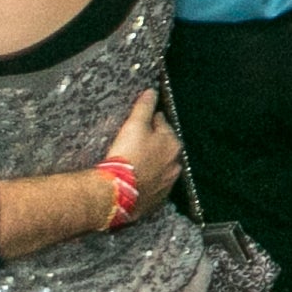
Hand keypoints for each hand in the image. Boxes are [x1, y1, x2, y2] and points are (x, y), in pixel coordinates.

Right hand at [100, 89, 179, 212]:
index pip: (163, 126)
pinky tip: (136, 181)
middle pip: (164, 148)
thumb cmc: (127, 156)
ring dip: (152, 164)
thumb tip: (152, 91)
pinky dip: (147, 182)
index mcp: (173, 143)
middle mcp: (175, 163)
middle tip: (137, 143)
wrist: (116, 193)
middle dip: (154, 143)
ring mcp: (167, 183)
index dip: (151, 122)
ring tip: (136, 163)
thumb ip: (144, 107)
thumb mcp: (134, 126)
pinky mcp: (156, 200)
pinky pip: (153, 187)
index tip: (142, 122)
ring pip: (161, 168)